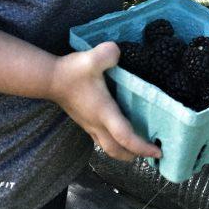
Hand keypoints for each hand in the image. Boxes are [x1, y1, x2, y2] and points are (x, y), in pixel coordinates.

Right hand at [50, 42, 161, 162]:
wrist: (50, 79)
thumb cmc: (71, 72)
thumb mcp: (93, 58)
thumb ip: (109, 53)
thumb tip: (119, 53)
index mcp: (104, 112)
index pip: (125, 137)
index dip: (143, 147)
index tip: (158, 151)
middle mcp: (97, 124)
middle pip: (117, 151)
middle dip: (136, 155)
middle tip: (151, 153)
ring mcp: (89, 125)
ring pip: (108, 148)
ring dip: (124, 152)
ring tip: (138, 147)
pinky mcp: (84, 122)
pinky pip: (101, 140)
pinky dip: (114, 143)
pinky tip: (119, 133)